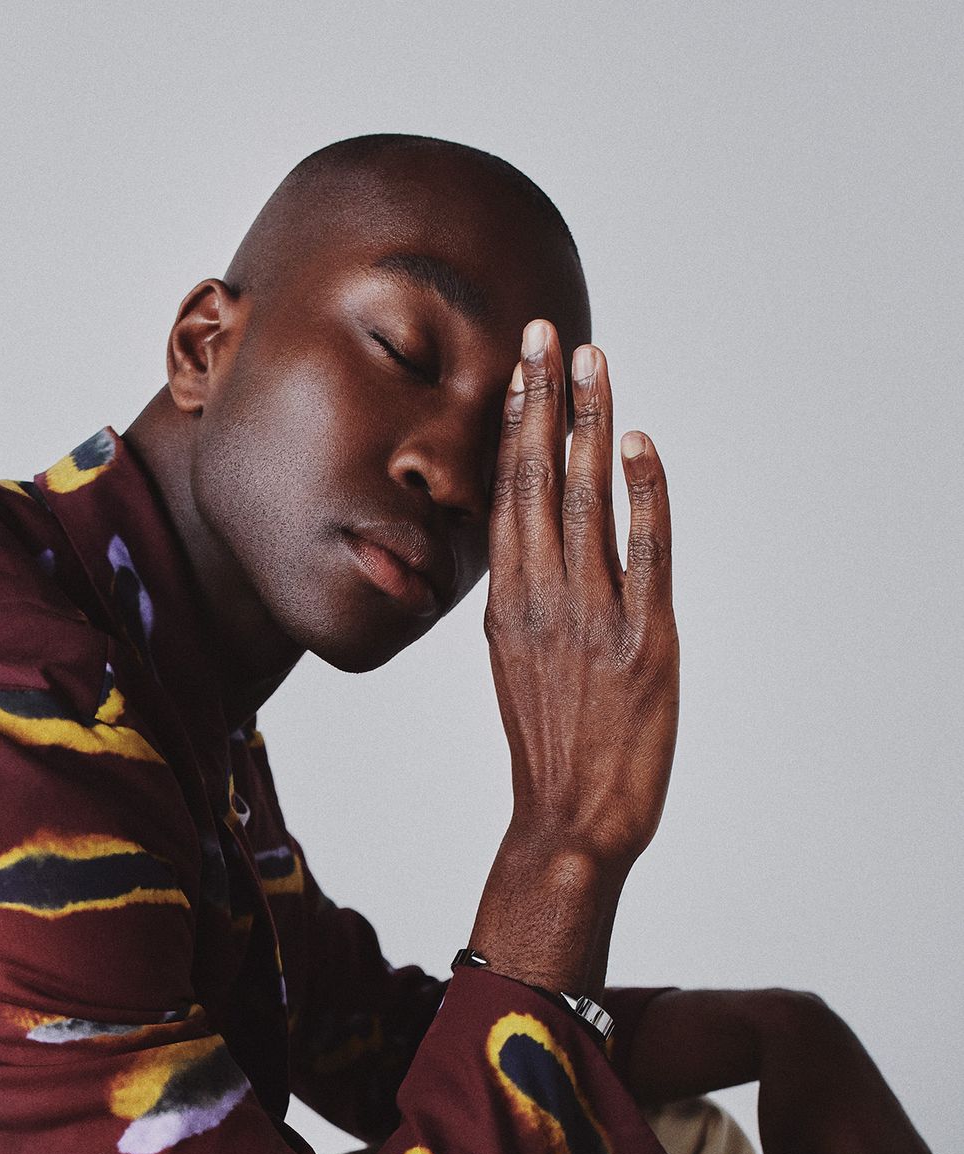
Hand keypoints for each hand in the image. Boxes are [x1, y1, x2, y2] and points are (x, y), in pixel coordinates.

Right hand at [483, 320, 679, 876]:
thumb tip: (533, 557)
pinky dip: (644, 496)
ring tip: (592, 364)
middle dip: (542, 402)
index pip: (507, 497)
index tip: (520, 370)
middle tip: (546, 334)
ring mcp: (592, 617)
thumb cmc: (551, 752)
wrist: (569, 820)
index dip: (515, 428)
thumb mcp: (518, 668)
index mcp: (507, 607)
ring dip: (590, 427)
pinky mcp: (644, 640)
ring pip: (587, 501)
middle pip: (538, 482)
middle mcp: (541, 601)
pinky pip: (646, 552)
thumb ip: (527, 604)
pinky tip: (640, 446)